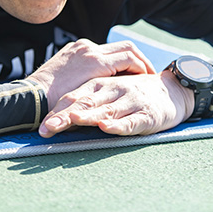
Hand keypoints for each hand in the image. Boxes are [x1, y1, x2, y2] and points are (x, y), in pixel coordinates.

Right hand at [26, 39, 155, 110]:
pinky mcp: (94, 63)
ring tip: (150, 77)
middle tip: (148, 73)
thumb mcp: (63, 85)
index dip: (125, 61)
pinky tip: (144, 80)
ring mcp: (90, 52)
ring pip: (128, 50)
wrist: (27, 98)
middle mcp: (86, 47)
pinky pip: (127, 60)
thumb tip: (89, 94)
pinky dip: (138, 68)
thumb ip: (78, 83)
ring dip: (142, 63)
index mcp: (78, 50)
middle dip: (138, 59)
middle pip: (122, 46)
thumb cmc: (41, 99)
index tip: (134, 72)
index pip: (109, 51)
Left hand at [38, 70, 193, 136]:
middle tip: (46, 128)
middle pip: (85, 101)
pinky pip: (130, 120)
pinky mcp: (146, 114)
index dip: (56, 110)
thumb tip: (60, 117)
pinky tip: (105, 126)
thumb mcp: (110, 94)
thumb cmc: (135, 94)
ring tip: (72, 120)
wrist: (173, 91)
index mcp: (101, 83)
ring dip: (87, 115)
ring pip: (106, 108)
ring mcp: (130, 100)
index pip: (74, 96)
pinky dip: (117, 123)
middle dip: (64, 115)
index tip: (40, 127)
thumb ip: (88, 101)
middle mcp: (114, 89)